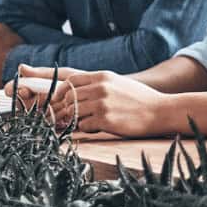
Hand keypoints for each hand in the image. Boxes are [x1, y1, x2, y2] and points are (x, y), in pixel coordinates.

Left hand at [11, 65, 166, 136]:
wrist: (161, 111)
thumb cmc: (138, 100)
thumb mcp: (117, 84)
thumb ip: (94, 85)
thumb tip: (69, 94)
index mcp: (101, 76)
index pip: (68, 81)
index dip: (55, 89)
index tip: (45, 94)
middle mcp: (100, 87)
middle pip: (66, 98)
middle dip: (59, 109)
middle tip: (57, 118)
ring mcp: (102, 103)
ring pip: (71, 112)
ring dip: (69, 121)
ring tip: (73, 125)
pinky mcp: (106, 119)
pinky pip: (83, 126)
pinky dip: (83, 129)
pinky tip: (93, 128)